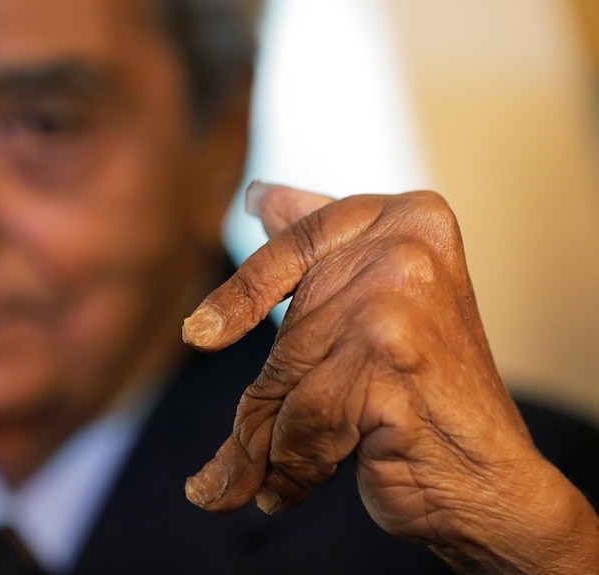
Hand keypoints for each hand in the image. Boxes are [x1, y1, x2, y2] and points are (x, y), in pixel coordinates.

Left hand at [183, 183, 598, 573]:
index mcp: (409, 217)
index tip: (198, 333)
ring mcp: (397, 312)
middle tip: (257, 443)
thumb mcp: (383, 298)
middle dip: (270, 399)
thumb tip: (261, 195)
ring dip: (268, 441)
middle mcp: (406, 251)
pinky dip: (287, 468)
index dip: (243, 293)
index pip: (295, 242)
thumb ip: (326, 244)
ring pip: (285, 380)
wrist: (492, 481)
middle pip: (287, 330)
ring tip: (276, 471)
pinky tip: (292, 488)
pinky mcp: (388, 373)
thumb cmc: (427, 389)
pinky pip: (299, 425)